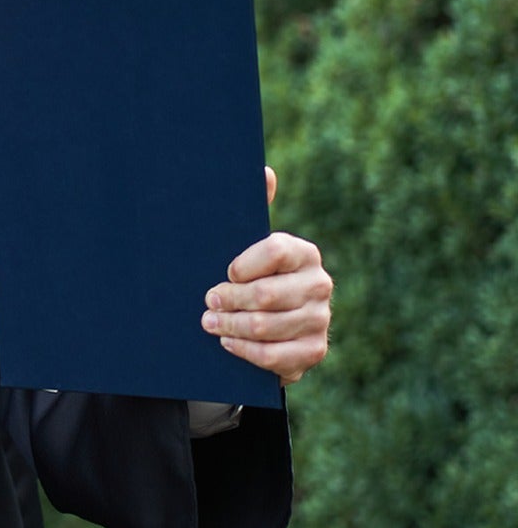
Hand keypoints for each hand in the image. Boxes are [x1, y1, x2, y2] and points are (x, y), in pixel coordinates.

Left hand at [201, 167, 331, 385]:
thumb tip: (264, 171)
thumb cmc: (250, 277)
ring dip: (230, 326)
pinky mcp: (313, 351)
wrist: (268, 326)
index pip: (274, 250)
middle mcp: (319, 284)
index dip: (243, 264)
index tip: (224, 272)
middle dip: (228, 300)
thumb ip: (254, 209)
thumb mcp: (247, 245)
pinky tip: (228, 343)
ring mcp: (319, 320)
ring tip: (209, 323)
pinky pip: (274, 356)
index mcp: (304, 253)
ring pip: (266, 326)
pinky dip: (245, 351)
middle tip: (207, 302)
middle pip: (266, 294)